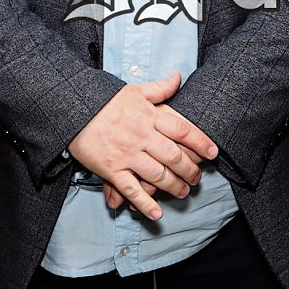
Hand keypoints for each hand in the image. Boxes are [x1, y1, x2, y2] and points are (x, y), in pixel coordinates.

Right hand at [68, 72, 216, 220]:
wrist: (74, 110)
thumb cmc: (107, 101)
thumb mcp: (136, 90)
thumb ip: (161, 88)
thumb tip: (179, 76)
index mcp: (150, 116)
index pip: (183, 130)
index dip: (201, 142)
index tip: (213, 152)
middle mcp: (142, 136)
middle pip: (174, 156)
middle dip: (190, 170)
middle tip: (197, 178)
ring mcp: (127, 154)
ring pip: (157, 175)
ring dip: (174, 186)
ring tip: (183, 192)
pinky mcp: (112, 169)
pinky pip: (131, 189)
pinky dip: (145, 203)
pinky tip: (156, 213)